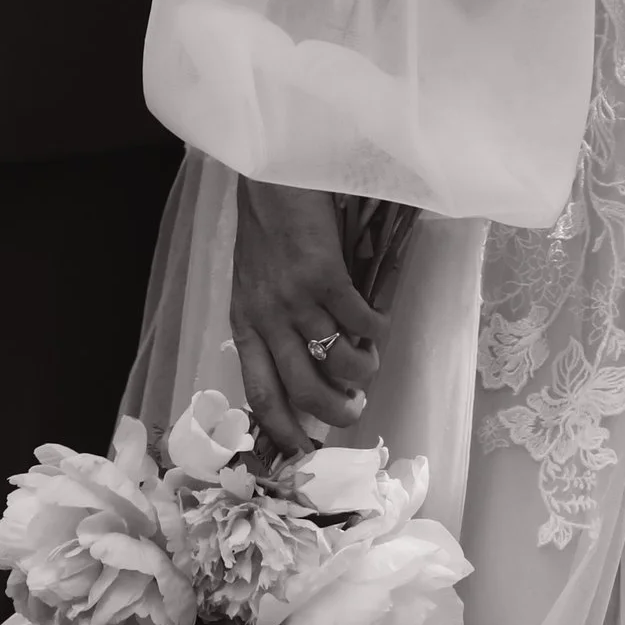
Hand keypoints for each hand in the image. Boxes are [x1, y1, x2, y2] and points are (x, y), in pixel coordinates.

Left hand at [231, 179, 387, 454]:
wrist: (271, 171)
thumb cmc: (267, 226)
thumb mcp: (255, 283)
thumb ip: (273, 322)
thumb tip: (309, 364)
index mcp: (244, 324)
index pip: (261, 394)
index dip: (285, 432)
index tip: (306, 453)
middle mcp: (266, 318)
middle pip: (303, 390)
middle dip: (336, 412)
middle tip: (356, 411)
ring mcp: (293, 297)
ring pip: (336, 361)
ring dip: (362, 373)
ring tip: (370, 365)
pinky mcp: (322, 274)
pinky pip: (359, 321)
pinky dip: (376, 331)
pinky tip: (380, 326)